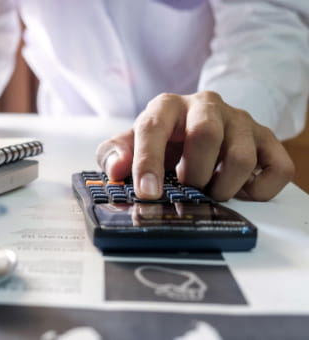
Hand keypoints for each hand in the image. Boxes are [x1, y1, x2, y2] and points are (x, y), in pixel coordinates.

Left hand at [96, 91, 294, 200]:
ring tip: (210, 191)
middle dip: (193, 172)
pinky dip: (258, 190)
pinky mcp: (267, 138)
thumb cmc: (162, 139)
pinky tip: (240, 190)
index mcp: (167, 107)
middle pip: (206, 135)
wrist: (198, 125)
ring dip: (224, 187)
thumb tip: (116, 171)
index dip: (148, 163)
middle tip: (187, 187)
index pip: (154, 129)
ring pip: (241, 157)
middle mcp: (206, 106)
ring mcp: (240, 120)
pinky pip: (277, 168)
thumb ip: (113, 154)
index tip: (147, 192)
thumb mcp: (130, 143)